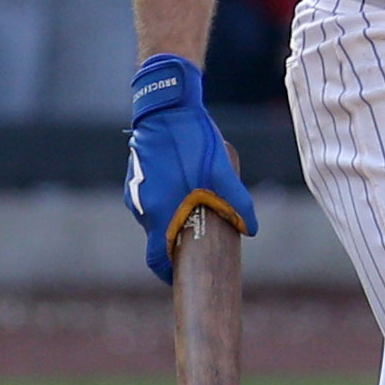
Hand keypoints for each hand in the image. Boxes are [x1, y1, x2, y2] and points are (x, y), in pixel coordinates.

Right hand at [126, 52, 256, 284]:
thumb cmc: (192, 142)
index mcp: (160, 214)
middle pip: (158, 238)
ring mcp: (135, 192)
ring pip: (154, 217)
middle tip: (199, 237)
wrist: (165, 107)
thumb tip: (250, 229)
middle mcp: (142, 208)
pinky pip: (149, 200)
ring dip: (171, 218)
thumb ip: (238, 204)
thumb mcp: (222, 174)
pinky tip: (181, 186)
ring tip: (194, 205)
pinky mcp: (134, 178)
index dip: (168, 272)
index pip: (156, 259)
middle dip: (176, 242)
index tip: (181, 276)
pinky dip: (164, 201)